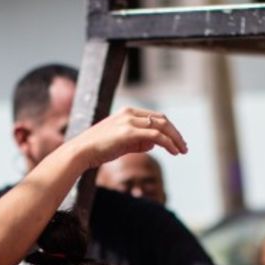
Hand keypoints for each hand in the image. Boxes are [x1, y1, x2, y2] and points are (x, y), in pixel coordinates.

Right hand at [68, 107, 187, 169]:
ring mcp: (129, 121)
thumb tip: (154, 144)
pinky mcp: (129, 133)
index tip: (176, 140)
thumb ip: (137, 142)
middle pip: (161, 119)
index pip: (154, 117)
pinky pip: (156, 136)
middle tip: (183, 146)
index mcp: (127, 112)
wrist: (81, 152)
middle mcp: (129, 113)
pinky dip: (168, 143)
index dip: (168, 128)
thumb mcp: (120, 143)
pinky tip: (174, 152)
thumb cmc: (98, 149)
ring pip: (162, 126)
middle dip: (175, 133)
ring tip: (182, 151)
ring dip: (175, 139)